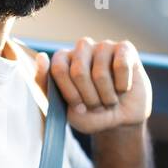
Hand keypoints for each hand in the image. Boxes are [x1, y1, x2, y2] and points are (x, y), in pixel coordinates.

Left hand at [32, 37, 151, 135]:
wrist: (120, 120)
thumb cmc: (89, 114)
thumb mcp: (64, 109)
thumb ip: (46, 87)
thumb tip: (41, 57)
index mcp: (62, 59)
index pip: (58, 69)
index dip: (69, 93)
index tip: (79, 107)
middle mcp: (81, 48)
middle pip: (78, 71)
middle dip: (89, 98)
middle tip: (96, 106)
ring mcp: (103, 46)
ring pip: (101, 72)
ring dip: (107, 96)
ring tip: (110, 101)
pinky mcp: (125, 49)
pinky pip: (121, 66)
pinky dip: (122, 85)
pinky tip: (123, 89)